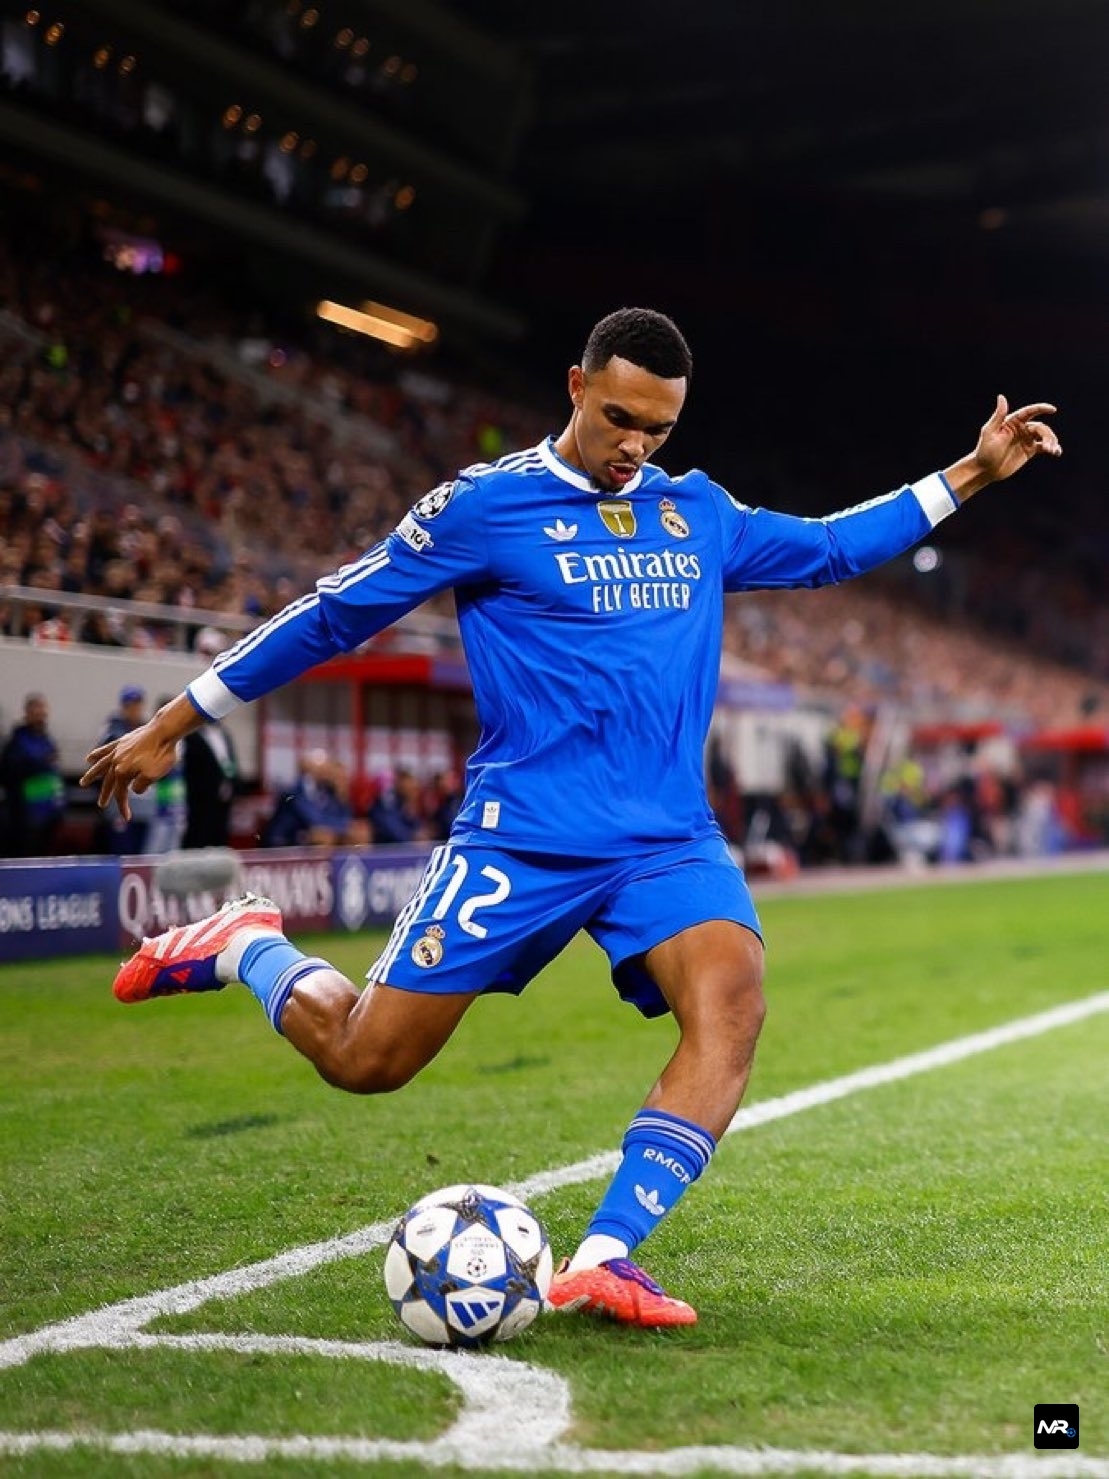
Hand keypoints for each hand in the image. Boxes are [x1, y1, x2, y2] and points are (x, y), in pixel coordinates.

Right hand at [81, 723, 177, 822]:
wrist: (165, 730)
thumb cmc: (162, 754)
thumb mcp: (154, 775)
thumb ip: (141, 786)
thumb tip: (134, 789)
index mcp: (123, 772)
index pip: (121, 794)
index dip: (122, 806)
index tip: (126, 818)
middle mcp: (116, 761)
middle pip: (109, 781)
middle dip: (106, 794)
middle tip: (101, 804)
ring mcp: (118, 751)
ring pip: (101, 765)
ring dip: (92, 775)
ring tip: (83, 782)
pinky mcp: (123, 742)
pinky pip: (106, 750)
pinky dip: (98, 755)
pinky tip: (90, 758)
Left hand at [945, 395, 1061, 501]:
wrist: (985, 470)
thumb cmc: (984, 451)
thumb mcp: (990, 432)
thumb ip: (998, 415)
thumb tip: (1001, 396)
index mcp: (1013, 422)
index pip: (1029, 412)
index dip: (1041, 408)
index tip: (1053, 410)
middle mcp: (1021, 428)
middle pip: (1040, 427)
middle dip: (1047, 435)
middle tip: (1048, 447)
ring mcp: (1026, 439)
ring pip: (1045, 436)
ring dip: (1051, 441)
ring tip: (1052, 451)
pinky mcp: (1029, 450)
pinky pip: (1044, 447)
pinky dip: (1052, 448)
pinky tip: (1057, 452)